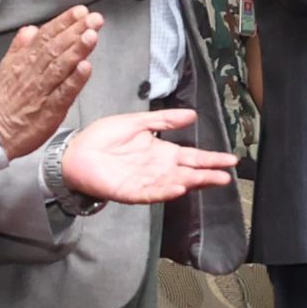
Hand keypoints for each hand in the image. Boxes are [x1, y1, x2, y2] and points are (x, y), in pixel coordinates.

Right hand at [0, 7, 99, 155]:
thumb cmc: (3, 102)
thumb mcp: (6, 68)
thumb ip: (20, 47)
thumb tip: (31, 29)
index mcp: (24, 61)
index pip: (46, 36)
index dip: (64, 22)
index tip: (80, 11)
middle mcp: (33, 72)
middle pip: (56, 47)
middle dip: (76, 30)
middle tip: (94, 18)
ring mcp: (42, 90)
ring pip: (60, 66)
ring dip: (77, 49)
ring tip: (92, 35)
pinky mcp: (49, 110)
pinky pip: (63, 92)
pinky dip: (75, 79)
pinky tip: (86, 68)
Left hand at [62, 108, 237, 202]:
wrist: (75, 152)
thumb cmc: (103, 137)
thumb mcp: (137, 122)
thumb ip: (164, 120)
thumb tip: (193, 115)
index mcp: (161, 152)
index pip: (192, 157)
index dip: (211, 158)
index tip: (231, 159)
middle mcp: (158, 169)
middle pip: (188, 172)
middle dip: (208, 174)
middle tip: (227, 176)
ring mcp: (146, 182)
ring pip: (175, 183)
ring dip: (193, 183)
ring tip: (212, 180)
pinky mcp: (130, 192)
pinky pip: (151, 193)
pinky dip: (165, 191)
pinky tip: (179, 187)